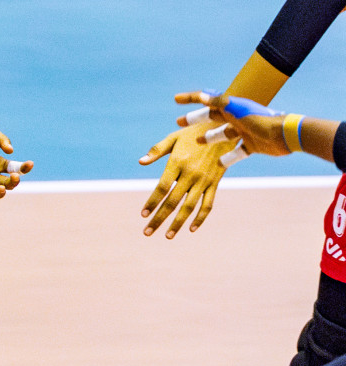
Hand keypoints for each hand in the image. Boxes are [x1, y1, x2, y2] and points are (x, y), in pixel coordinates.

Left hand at [137, 112, 232, 237]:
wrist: (224, 129)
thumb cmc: (193, 133)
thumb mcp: (173, 138)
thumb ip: (157, 150)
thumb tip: (141, 162)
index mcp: (177, 163)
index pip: (161, 188)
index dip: (152, 202)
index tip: (142, 214)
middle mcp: (190, 174)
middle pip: (172, 202)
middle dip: (159, 219)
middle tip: (147, 232)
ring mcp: (204, 180)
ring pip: (189, 207)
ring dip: (178, 223)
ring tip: (167, 236)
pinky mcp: (215, 183)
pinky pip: (208, 205)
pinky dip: (200, 218)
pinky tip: (191, 229)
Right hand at [174, 90, 289, 155]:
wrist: (286, 135)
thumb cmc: (261, 119)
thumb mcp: (238, 109)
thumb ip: (219, 102)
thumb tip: (201, 96)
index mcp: (232, 106)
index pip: (208, 99)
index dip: (191, 98)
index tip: (176, 99)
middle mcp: (237, 117)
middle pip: (212, 117)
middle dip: (195, 119)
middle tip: (179, 122)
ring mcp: (244, 132)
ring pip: (222, 134)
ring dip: (209, 137)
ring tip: (196, 141)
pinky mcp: (252, 145)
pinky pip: (237, 152)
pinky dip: (228, 158)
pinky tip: (219, 163)